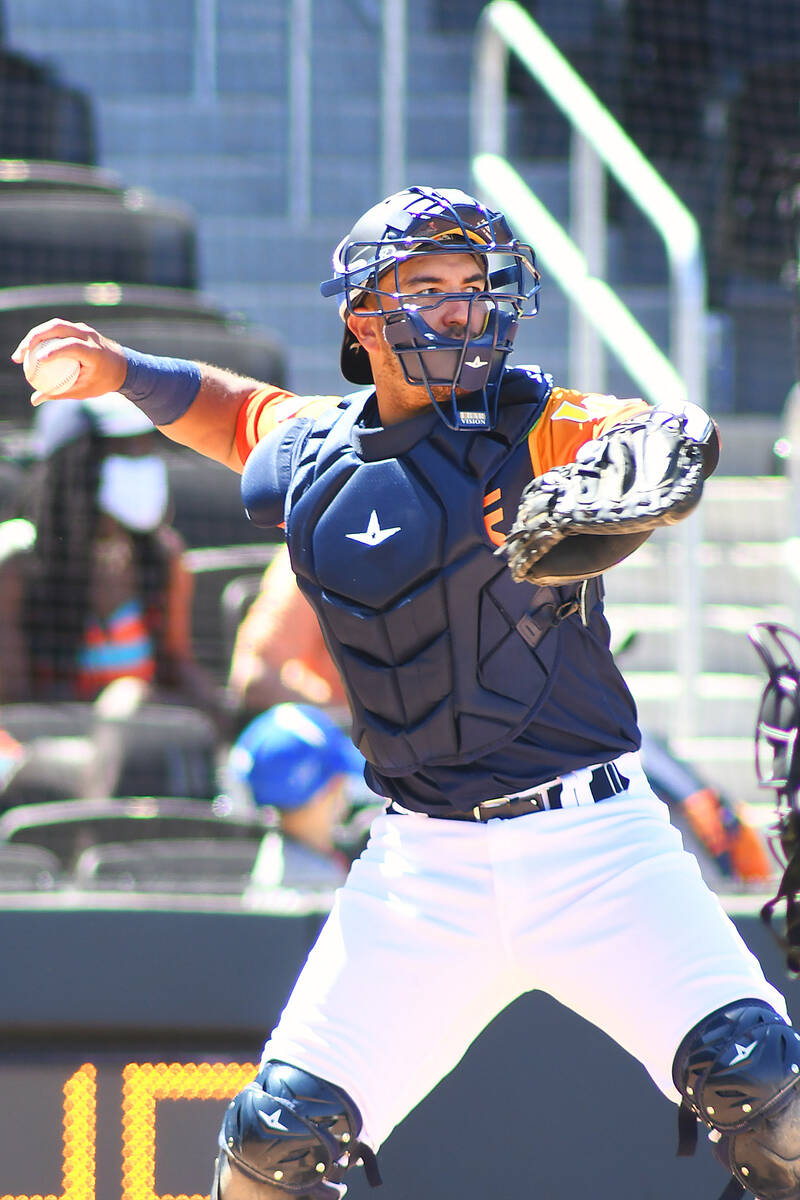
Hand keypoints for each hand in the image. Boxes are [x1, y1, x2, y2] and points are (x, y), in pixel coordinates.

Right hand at [11, 318, 127, 405]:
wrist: (123, 366)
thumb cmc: (103, 381)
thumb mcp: (84, 391)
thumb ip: (59, 393)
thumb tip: (35, 400)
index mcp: (94, 352)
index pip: (73, 346)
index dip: (55, 350)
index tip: (38, 359)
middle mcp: (89, 336)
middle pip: (58, 328)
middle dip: (35, 337)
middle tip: (21, 354)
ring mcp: (84, 329)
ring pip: (55, 325)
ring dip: (35, 335)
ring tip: (21, 352)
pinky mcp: (78, 328)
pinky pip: (57, 329)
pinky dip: (43, 337)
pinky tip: (30, 349)